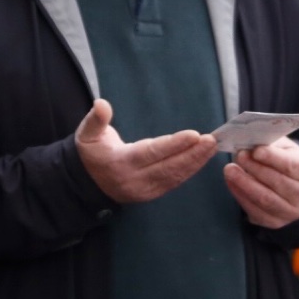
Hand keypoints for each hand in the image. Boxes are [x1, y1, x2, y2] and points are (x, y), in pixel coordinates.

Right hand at [74, 98, 215, 203]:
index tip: (194, 135)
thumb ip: (96, 119)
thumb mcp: (86, 134)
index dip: (174, 145)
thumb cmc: (90, 153)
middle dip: (193, 154)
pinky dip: (190, 170)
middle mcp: (135, 180)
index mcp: (120, 163)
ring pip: (175, 176)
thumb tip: (102, 104)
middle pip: (169, 167)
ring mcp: (145, 190)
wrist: (86, 184)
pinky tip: (203, 158)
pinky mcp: (152, 194)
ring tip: (212, 147)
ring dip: (196, 162)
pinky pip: (174, 181)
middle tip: (211, 140)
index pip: (151, 153)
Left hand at [224, 136, 298, 228]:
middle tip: (239, 156)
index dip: (272, 158)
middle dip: (255, 169)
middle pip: (277, 183)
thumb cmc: (288, 161)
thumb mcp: (286, 148)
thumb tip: (250, 145)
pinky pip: (256, 212)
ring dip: (245, 184)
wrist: (295, 185)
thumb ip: (271, 145)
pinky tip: (232, 184)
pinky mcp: (276, 223)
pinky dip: (241, 197)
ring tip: (230, 170)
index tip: (255, 150)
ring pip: (265, 199)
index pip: (292, 166)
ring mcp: (292, 212)